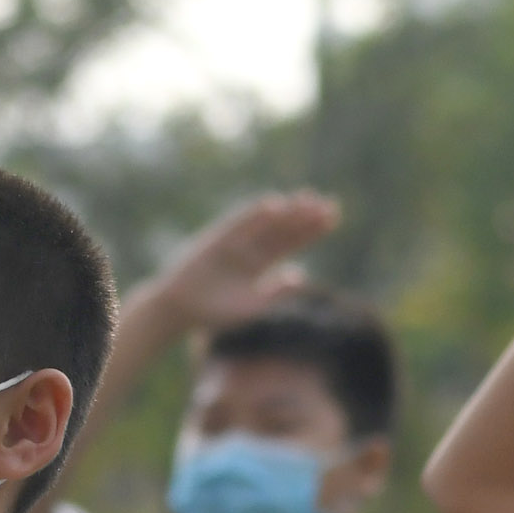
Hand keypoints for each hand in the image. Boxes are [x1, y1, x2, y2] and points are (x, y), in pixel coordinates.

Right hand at [143, 193, 342, 332]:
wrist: (180, 310)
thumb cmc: (215, 313)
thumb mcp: (252, 307)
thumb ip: (275, 292)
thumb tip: (300, 275)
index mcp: (259, 265)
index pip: (290, 242)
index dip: (311, 230)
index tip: (333, 217)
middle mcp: (249, 249)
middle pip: (282, 230)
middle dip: (305, 217)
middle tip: (330, 204)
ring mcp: (233, 242)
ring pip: (265, 224)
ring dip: (286, 212)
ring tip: (308, 199)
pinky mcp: (217, 240)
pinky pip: (238, 225)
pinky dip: (255, 215)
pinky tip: (275, 205)